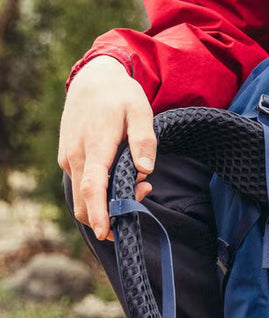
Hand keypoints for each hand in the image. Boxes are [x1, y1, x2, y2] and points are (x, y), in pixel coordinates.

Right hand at [58, 56, 156, 239]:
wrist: (94, 79)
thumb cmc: (121, 96)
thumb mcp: (140, 111)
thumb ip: (144, 140)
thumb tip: (146, 168)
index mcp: (95, 147)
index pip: (93, 188)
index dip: (100, 214)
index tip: (107, 233)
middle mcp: (76, 156)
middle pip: (85, 203)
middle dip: (111, 215)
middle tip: (141, 196)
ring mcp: (69, 159)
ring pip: (83, 198)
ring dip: (108, 205)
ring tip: (138, 184)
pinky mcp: (69, 159)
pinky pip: (82, 187)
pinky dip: (101, 193)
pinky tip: (123, 178)